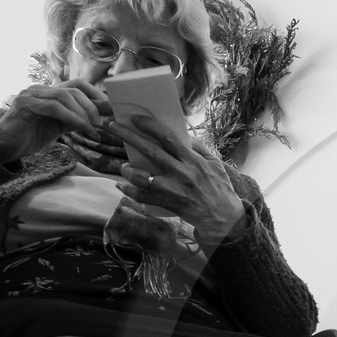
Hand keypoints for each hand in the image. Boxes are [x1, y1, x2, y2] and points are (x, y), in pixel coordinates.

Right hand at [0, 80, 108, 163]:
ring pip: (64, 96)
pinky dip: (70, 116)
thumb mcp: (59, 127)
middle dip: (92, 105)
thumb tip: (98, 118)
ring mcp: (32, 94)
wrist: (4, 146)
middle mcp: (41, 89)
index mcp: (50, 93)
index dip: (95, 94)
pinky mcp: (25, 104)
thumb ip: (75, 119)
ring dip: (82, 112)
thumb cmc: (30, 137)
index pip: (77, 85)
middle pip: (73, 89)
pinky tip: (81, 126)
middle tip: (102, 122)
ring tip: (92, 127)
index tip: (110, 108)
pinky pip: (53, 106)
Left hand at [110, 110, 247, 251]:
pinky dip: (129, 191)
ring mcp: (173, 189)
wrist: (224, 218)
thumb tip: (183, 135)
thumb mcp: (215, 163)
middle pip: (150, 152)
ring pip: (142, 177)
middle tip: (112, 127)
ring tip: (124, 167)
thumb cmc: (220, 188)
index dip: (150, 126)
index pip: (168, 138)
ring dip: (128, 171)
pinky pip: (142, 197)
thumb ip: (199, 147)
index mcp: (192, 160)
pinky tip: (123, 186)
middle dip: (128, 137)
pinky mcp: (168, 204)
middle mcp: (181, 173)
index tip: (135, 118)